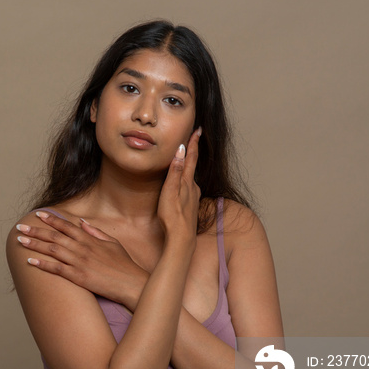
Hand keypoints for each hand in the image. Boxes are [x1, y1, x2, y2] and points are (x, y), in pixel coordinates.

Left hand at [16, 212, 148, 308]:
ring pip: (52, 250)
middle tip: (20, 226)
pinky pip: (57, 269)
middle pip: (54, 236)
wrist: (132, 284)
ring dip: (34, 244)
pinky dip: (43, 264)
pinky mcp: (79, 277)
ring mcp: (80, 262)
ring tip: (20, 241)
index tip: (38, 214)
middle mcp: (82, 248)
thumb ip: (95, 232)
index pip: (66, 226)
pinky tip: (30, 262)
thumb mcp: (112, 243)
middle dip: (35, 230)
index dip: (51, 219)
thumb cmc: (124, 265)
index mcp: (90, 239)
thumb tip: (82, 222)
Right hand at [157, 127, 201, 241]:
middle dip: (192, 151)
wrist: (182, 238)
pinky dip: (187, 178)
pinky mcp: (190, 205)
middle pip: (193, 165)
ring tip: (187, 157)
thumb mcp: (170, 191)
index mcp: (187, 182)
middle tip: (193, 138)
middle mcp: (193, 187)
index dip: (193, 143)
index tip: (197, 130)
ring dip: (189, 165)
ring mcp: (193, 197)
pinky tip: (184, 183)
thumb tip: (181, 150)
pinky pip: (189, 186)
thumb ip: (175, 171)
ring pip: (191, 176)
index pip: (191, 157)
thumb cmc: (173, 216)